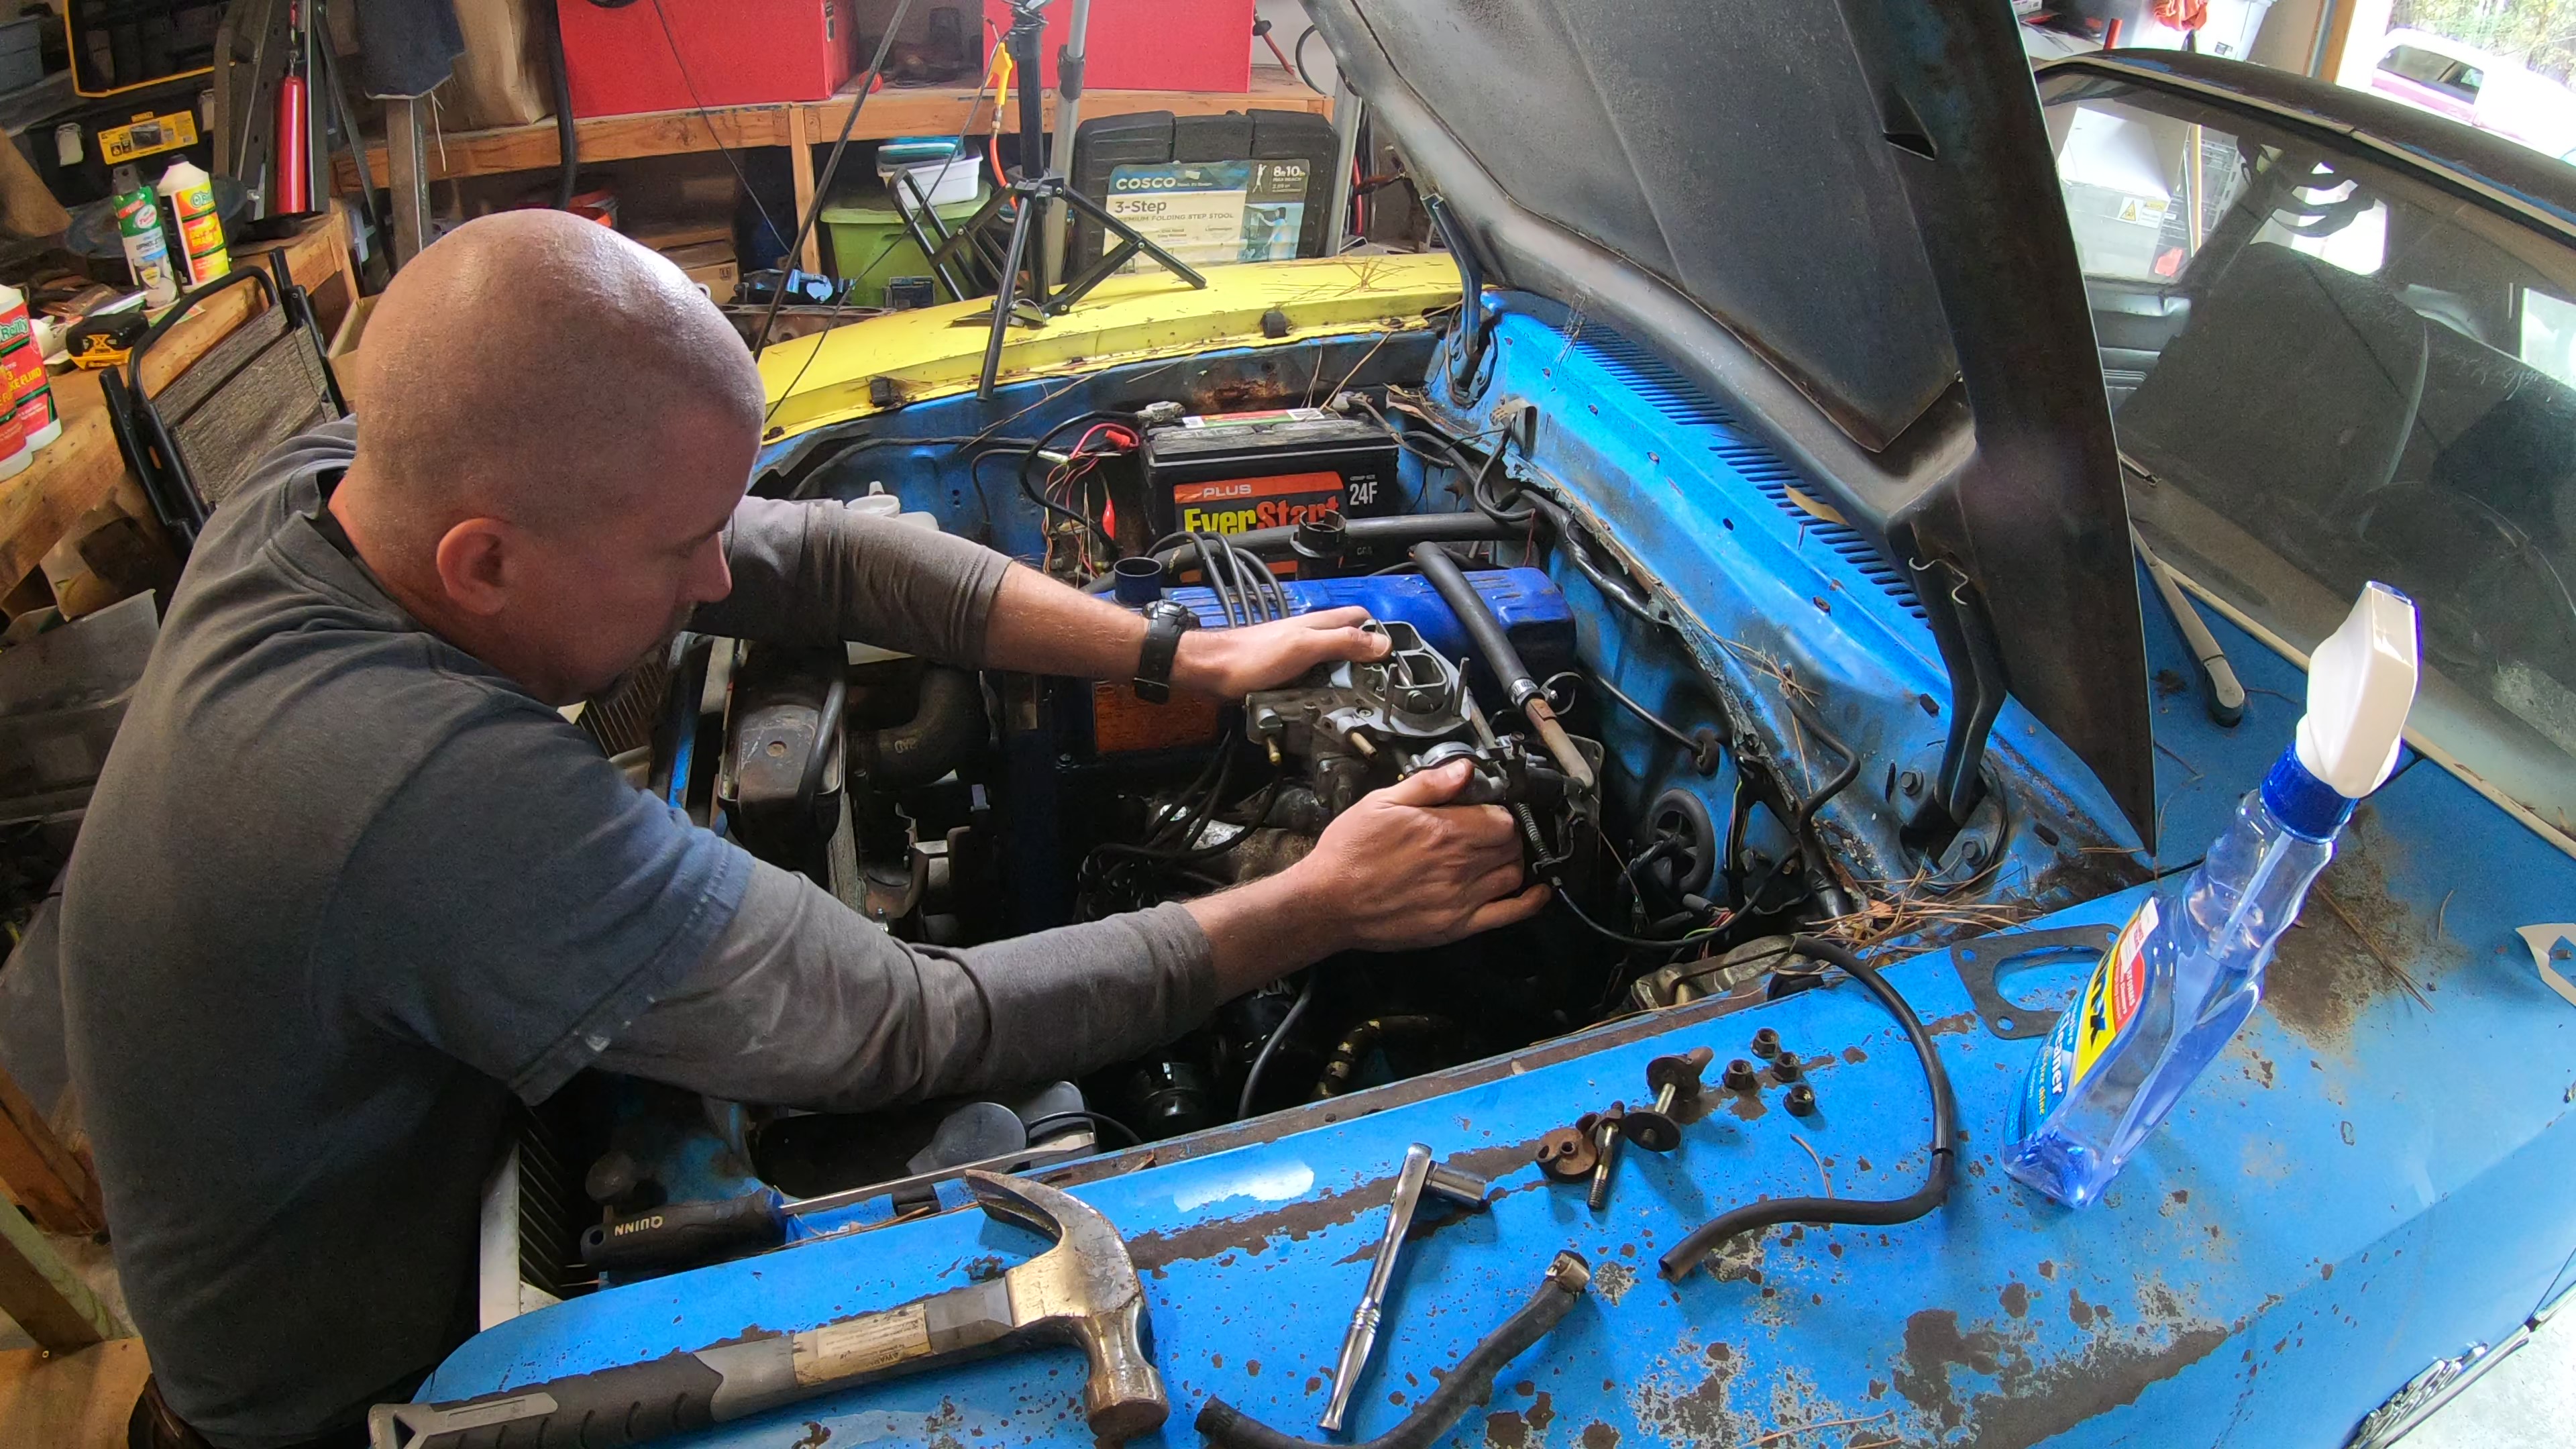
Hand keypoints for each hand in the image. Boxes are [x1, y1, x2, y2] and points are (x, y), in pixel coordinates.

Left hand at [1169, 606, 1387, 697]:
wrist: (1210, 672)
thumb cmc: (1250, 658)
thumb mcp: (1304, 648)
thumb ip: (1342, 643)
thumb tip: (1382, 644)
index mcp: (1319, 624)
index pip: (1361, 619)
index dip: (1380, 635)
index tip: (1394, 659)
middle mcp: (1310, 635)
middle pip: (1350, 641)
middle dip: (1367, 659)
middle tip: (1380, 684)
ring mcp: (1297, 653)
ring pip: (1334, 661)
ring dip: (1347, 676)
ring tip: (1360, 697)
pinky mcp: (1285, 672)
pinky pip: (1315, 678)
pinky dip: (1326, 688)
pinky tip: (1327, 701)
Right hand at [1284, 760, 1552, 951]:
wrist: (1326, 902)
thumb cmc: (1348, 852)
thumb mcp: (1380, 802)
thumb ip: (1428, 785)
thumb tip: (1465, 769)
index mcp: (1442, 830)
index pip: (1501, 818)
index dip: (1498, 812)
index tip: (1485, 812)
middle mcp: (1458, 865)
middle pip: (1511, 845)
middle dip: (1505, 835)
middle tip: (1487, 834)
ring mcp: (1460, 898)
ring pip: (1513, 874)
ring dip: (1512, 862)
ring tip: (1495, 857)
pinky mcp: (1457, 926)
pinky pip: (1509, 913)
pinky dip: (1531, 901)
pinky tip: (1538, 891)